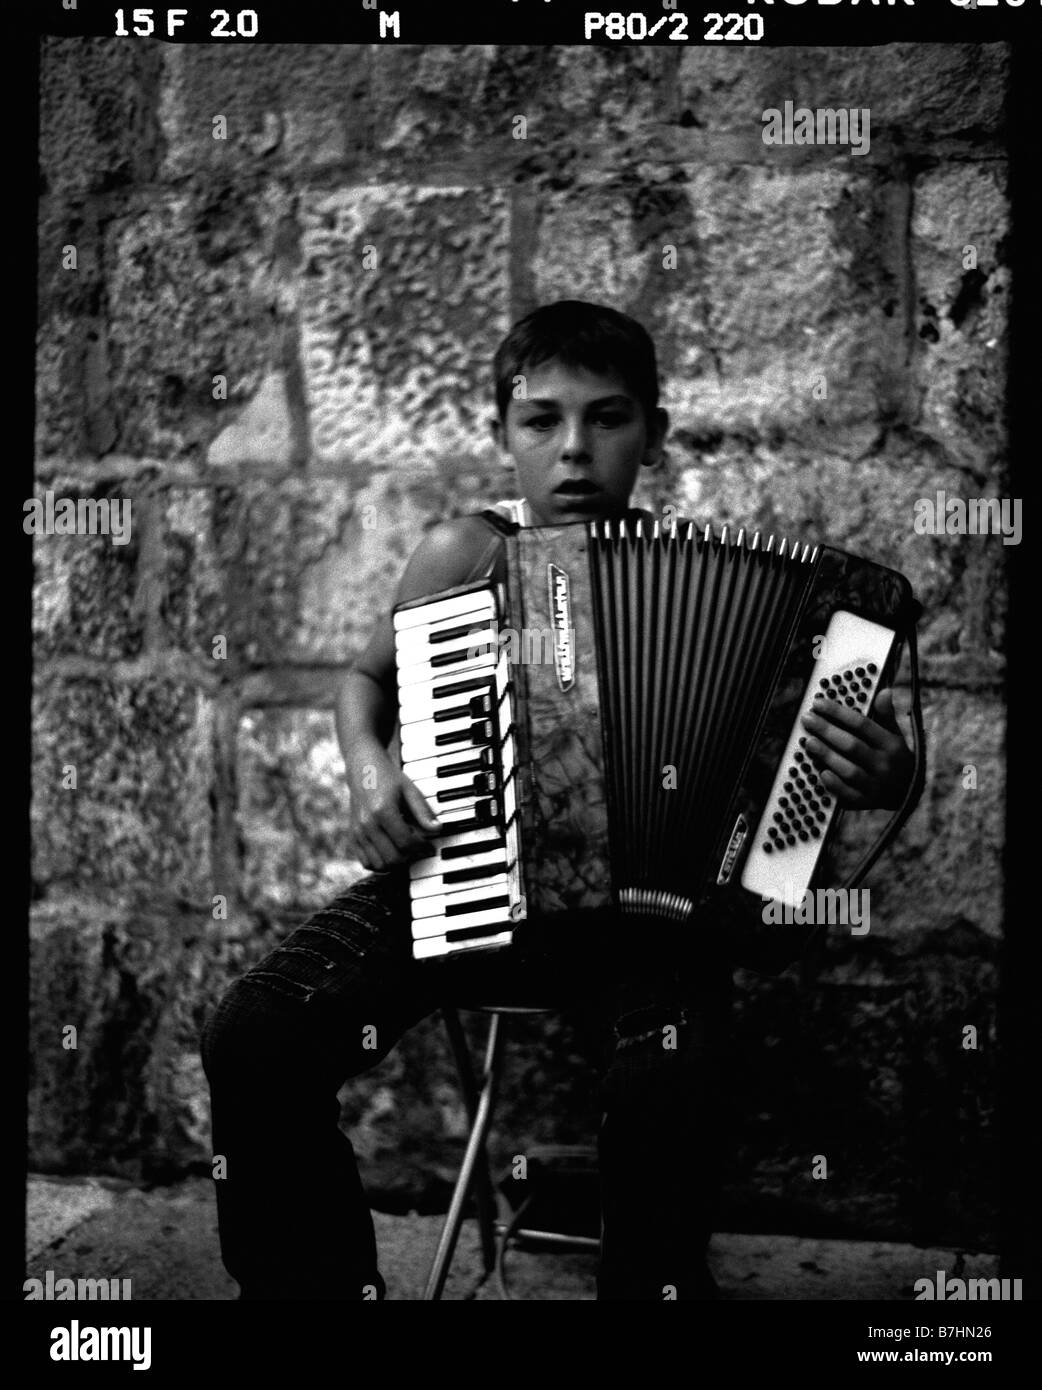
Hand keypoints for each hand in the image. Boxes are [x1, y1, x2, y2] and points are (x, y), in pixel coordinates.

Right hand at [345, 750, 442, 871]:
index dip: (422, 849)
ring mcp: (358, 832)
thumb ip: (423, 812)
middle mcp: (367, 824)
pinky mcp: (353, 836)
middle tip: (421, 850)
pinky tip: (392, 853)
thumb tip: (438, 830)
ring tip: (407, 851)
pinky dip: (381, 864)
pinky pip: (366, 862)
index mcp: (383, 811)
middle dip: (410, 857)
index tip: (431, 847)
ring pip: (379, 864)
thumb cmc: (388, 777)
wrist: (363, 768)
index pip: (405, 842)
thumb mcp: (410, 790)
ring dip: (396, 863)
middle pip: (392, 858)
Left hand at [799, 688, 913, 811]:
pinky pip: (849, 795)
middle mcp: (884, 764)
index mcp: (891, 744)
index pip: (862, 724)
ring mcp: (875, 785)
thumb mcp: (895, 735)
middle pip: (852, 745)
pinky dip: (834, 785)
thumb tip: (884, 691)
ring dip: (827, 755)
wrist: (908, 792)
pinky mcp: (867, 802)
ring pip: (849, 770)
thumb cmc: (895, 757)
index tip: (818, 703)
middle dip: (826, 731)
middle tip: (808, 719)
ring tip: (809, 742)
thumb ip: (886, 715)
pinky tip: (821, 773)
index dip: (838, 712)